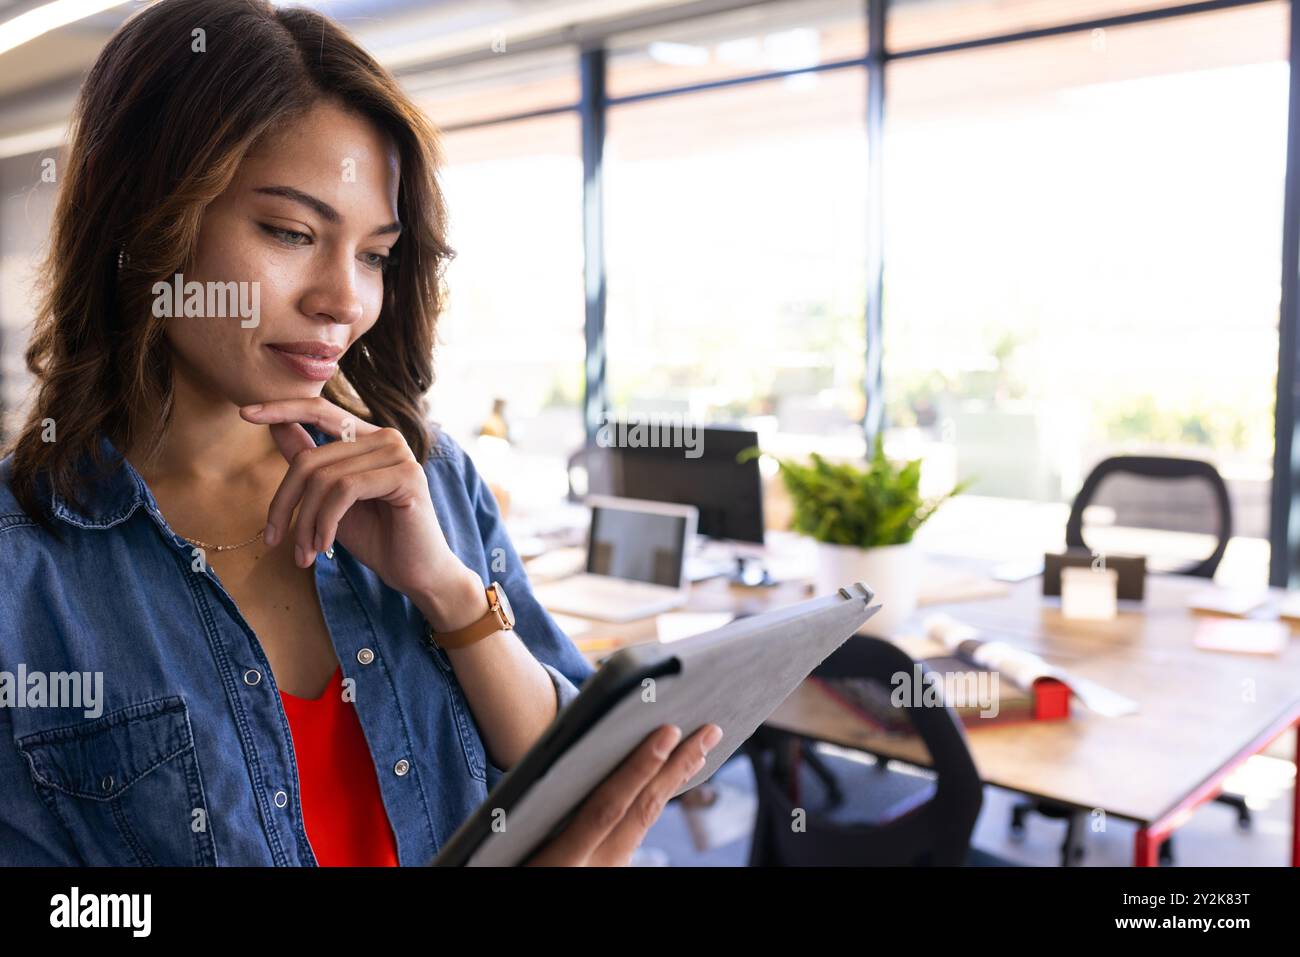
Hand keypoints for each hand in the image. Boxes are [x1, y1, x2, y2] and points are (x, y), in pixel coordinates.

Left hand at [239, 397, 479, 627]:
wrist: (417, 573)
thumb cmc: (377, 537)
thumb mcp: (330, 500)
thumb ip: (310, 463)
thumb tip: (277, 426)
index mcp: (369, 437)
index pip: (320, 410)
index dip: (283, 408)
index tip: (245, 414)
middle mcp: (386, 438)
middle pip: (312, 458)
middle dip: (285, 503)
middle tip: (273, 539)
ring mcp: (398, 454)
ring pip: (324, 478)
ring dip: (306, 523)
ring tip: (305, 553)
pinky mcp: (405, 476)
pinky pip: (344, 491)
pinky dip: (326, 522)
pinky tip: (324, 545)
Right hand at [525, 723, 723, 865]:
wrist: (524, 894)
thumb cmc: (506, 863)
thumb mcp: (514, 842)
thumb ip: (540, 808)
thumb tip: (566, 762)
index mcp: (562, 860)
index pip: (607, 808)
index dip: (638, 769)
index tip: (668, 732)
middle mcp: (593, 868)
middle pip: (642, 811)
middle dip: (676, 766)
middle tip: (709, 730)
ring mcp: (607, 870)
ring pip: (646, 819)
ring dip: (674, 779)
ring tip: (701, 748)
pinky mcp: (611, 868)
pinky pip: (640, 826)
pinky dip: (657, 796)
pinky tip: (671, 777)